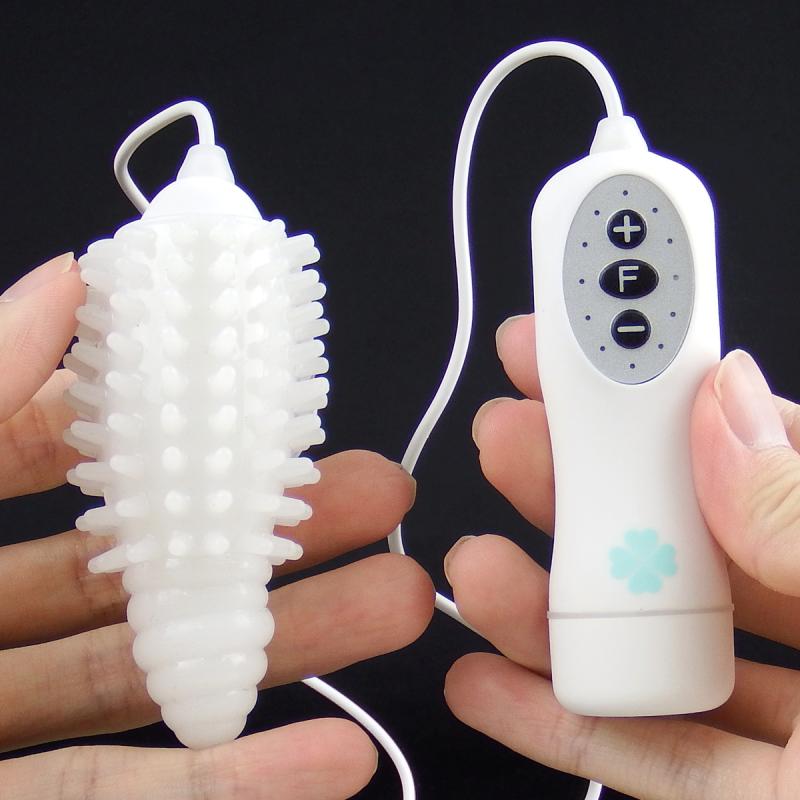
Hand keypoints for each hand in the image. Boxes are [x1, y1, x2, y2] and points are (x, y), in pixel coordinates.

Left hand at [0, 254, 433, 798]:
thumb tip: (68, 276)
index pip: (75, 465)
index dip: (179, 435)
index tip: (274, 415)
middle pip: (153, 575)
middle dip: (274, 536)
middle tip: (382, 500)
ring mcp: (8, 729)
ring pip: (169, 679)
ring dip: (288, 649)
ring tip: (397, 604)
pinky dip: (239, 783)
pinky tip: (332, 758)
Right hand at [444, 312, 799, 799]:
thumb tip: (728, 402)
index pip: (757, 446)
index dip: (664, 390)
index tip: (587, 352)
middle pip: (683, 538)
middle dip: (582, 489)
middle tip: (507, 440)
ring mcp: (797, 724)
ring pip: (650, 645)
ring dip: (548, 610)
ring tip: (473, 572)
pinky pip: (649, 755)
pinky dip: (563, 719)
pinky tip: (491, 682)